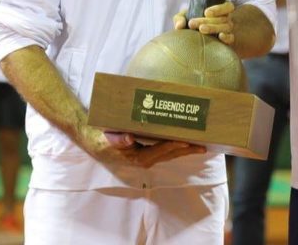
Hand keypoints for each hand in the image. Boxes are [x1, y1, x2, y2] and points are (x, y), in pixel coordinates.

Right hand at [82, 126, 205, 168]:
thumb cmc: (102, 140)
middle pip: (169, 154)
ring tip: (200, 145)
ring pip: (169, 153)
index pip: (159, 151)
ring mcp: (147, 157)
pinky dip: (176, 146)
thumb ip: (118, 140)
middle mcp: (145, 159)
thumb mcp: (108, 139)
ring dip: (185, 149)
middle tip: (203, 145)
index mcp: (137, 157)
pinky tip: (185, 141)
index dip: (173, 146)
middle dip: (186, 150)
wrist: (94, 142)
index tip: (185, 140)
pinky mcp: (147, 153)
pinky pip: (165, 150)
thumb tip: (129, 138)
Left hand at [174, 1, 235, 45]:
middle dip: (207, 21)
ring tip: (201, 29)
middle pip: (222, 18)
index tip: (206, 12)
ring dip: (213, 28)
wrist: (192, 38)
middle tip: (193, 23)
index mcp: (220, 9)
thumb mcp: (184, 17)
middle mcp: (226, 18)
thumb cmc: (190, 22)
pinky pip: (231, 38)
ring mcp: (227, 30)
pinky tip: (220, 36)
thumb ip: (180, 18)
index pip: (227, 6)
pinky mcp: (227, 41)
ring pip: (226, 27)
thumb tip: (179, 26)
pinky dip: (227, 37)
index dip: (218, 9)